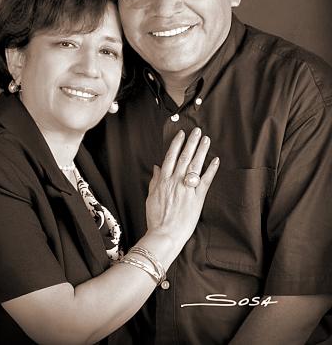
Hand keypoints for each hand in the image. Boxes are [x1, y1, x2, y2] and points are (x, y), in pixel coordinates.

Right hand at [146, 128, 218, 246]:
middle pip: (184, 157)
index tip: (182, 134)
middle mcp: (175, 181)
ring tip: (206, 140)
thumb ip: (155, 180)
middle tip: (198, 131)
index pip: (170, 157)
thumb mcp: (151, 197)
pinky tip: (216, 160)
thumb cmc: (156, 218)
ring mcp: (187, 189)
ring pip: (195, 165)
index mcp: (163, 180)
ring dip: (201, 151)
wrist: (165, 235)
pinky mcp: (197, 198)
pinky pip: (206, 181)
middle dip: (191, 142)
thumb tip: (156, 167)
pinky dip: (211, 170)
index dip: (177, 144)